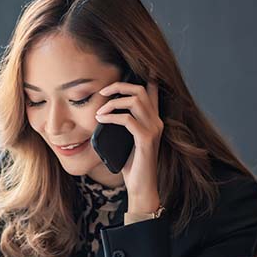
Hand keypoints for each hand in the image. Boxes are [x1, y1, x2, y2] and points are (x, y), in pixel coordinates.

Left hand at [95, 80, 163, 213]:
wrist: (140, 186)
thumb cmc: (131, 164)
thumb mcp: (124, 139)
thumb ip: (120, 124)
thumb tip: (101, 111)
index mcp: (152, 119)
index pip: (152, 90)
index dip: (143, 76)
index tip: (127, 69)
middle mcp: (156, 121)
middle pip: (140, 90)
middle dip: (119, 86)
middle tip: (102, 92)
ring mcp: (153, 130)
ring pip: (134, 101)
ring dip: (113, 102)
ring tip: (99, 112)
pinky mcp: (146, 140)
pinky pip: (128, 120)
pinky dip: (112, 117)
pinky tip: (102, 121)